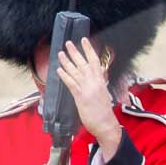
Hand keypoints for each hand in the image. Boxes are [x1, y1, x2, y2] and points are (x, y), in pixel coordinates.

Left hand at [56, 37, 119, 158]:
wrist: (106, 125)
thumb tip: (100, 72)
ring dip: (67, 62)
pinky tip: (59, 70)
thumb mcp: (104, 93)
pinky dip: (65, 76)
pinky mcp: (81, 97)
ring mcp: (87, 89)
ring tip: (60, 53)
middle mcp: (95, 82)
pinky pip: (71, 83)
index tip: (84, 40)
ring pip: (75, 71)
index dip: (89, 49)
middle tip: (68, 43)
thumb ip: (100, 81)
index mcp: (101, 81)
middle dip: (75, 52)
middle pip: (83, 63)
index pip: (95, 61)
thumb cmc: (105, 112)